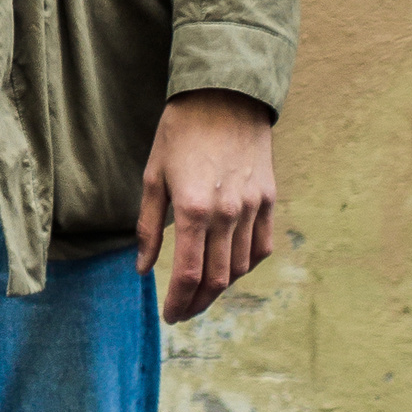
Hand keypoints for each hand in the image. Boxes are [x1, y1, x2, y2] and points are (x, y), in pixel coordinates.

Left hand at [136, 91, 276, 325]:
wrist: (225, 96)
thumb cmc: (180, 133)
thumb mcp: (153, 176)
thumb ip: (149, 227)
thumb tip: (142, 268)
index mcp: (193, 209)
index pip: (189, 275)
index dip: (178, 302)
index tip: (169, 316)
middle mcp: (228, 213)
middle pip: (217, 279)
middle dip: (197, 304)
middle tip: (183, 313)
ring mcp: (253, 207)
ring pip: (240, 267)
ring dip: (221, 288)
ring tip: (201, 292)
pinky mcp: (269, 199)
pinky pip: (262, 247)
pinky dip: (246, 266)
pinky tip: (230, 269)